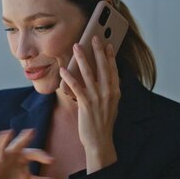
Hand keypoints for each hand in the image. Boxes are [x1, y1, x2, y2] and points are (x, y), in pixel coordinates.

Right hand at [0, 129, 59, 178]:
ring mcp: (1, 158)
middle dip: (24, 137)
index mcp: (23, 157)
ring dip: (4, 140)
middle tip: (31, 132)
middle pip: (19, 144)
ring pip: (1, 146)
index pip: (34, 153)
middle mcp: (12, 154)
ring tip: (8, 133)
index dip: (42, 156)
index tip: (51, 161)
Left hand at [59, 37, 119, 172]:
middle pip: (103, 67)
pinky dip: (69, 77)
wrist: (99, 141)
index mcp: (115, 92)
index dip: (111, 56)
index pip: (114, 70)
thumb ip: (108, 90)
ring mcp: (97, 98)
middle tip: (93, 37)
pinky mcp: (86, 104)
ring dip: (82, 58)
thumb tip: (105, 77)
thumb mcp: (110, 105)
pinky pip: (76, 87)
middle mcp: (108, 93)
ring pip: (89, 73)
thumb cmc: (102, 122)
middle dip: (98, 50)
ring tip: (76, 46)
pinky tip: (63, 69)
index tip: (108, 43)